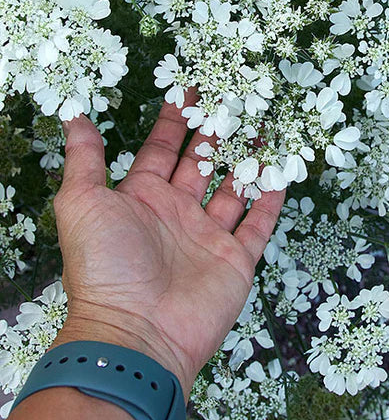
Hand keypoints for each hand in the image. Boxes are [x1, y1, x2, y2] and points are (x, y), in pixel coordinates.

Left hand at [51, 91, 285, 398]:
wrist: (137, 334)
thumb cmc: (105, 267)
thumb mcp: (82, 204)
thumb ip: (84, 160)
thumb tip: (74, 118)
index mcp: (142, 197)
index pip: (162, 148)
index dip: (175, 118)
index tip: (191, 86)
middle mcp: (177, 213)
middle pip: (202, 163)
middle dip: (218, 132)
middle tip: (236, 98)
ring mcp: (208, 237)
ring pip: (234, 189)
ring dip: (248, 160)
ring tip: (265, 127)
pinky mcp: (236, 261)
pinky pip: (258, 226)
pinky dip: (270, 202)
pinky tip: (282, 175)